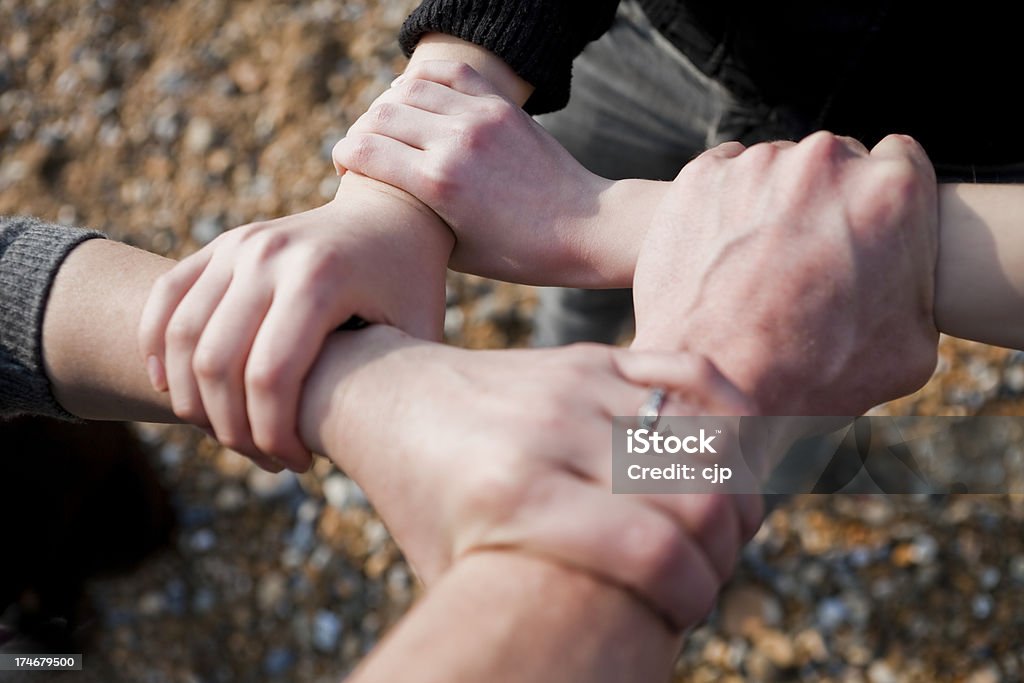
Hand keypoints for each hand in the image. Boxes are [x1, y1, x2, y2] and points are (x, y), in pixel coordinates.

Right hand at [137, 181, 449, 471]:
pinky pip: (166, 298)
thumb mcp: (419, 330)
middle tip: (264, 458)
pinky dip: (157, 349)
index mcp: (320, 279)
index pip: (269, 378)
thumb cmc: (411, 284)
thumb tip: (371, 452)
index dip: (272, 435)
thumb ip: (395, 382)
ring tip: (230, 434)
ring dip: (192, 400)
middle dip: (232, 429)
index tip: (298, 464)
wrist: (391, 213)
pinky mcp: (222, 244)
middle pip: (216, 364)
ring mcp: (239, 245)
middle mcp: (269, 256)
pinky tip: (173, 390)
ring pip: (180, 337)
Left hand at [301, 325, 762, 629]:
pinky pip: (693, 372)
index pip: (653, 552)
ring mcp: (575, 385)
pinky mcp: (590, 356)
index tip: (686, 612)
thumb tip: (598, 657)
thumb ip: (516, 613)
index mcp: (514, 500)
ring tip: (717, 525)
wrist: (390, 397)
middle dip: (723, 551)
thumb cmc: (422, 502)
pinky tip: (731, 454)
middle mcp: (551, 434)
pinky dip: (732, 414)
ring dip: (735, 492)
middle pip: (697, 497)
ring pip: (709, 436)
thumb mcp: (450, 574)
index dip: (693, 594)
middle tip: (705, 570)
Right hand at [332, 60, 614, 285]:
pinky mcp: (502, 105)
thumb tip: (381, 198)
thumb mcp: (456, 251)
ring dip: (388, 107)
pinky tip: (418, 100)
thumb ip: (415, 218)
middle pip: (378, 116)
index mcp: (439, 184)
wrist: (585, 227)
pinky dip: (423, 80)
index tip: (346, 171)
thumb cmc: (519, 254)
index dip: (343, 158)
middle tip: (365, 151)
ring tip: (391, 128)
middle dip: (360, 133)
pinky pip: (449, 72)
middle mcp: (456, 142)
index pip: (362, 150)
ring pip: (407, 89)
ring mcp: (480, 117)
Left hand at [632, 132, 939, 414]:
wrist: (716, 386)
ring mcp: (757, 165)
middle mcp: (826, 162)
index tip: (863, 226)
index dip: (881, 199)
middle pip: (836, 161)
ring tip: (758, 264)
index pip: (900, 161)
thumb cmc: (816, 377)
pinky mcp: (700, 176)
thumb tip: (904, 273)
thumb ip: (915, 283)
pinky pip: (723, 175)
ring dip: (773, 202)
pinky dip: (724, 203)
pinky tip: (723, 252)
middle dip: (827, 200)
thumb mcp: (909, 347)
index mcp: (893, 191)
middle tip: (807, 256)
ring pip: (776, 168)